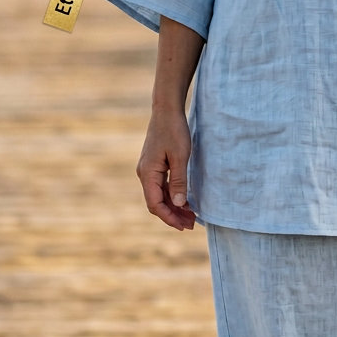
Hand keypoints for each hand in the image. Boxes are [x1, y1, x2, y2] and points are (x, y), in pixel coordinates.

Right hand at [136, 108, 195, 230]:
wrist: (167, 110)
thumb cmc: (174, 131)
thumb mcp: (180, 157)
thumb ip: (179, 181)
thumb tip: (178, 203)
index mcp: (148, 173)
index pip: (154, 204)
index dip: (169, 217)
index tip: (184, 225)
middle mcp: (145, 174)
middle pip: (156, 203)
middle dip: (172, 215)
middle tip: (191, 224)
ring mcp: (148, 170)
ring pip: (159, 196)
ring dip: (173, 207)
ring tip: (190, 216)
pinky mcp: (154, 166)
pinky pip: (161, 187)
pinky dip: (172, 196)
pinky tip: (185, 201)